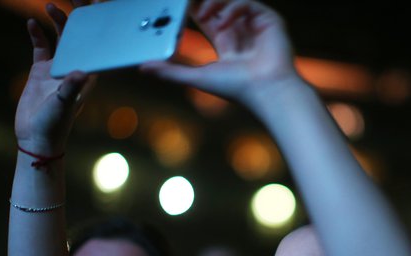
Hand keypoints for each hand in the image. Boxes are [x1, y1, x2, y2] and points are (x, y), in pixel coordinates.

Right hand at [15, 1, 94, 155]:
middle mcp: (75, 68)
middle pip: (80, 37)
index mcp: (88, 74)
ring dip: (58, 21)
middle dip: (78, 17)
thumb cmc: (55, 125)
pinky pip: (41, 46)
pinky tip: (32, 23)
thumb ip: (71, 87)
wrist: (36, 138)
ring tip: (51, 6)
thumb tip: (81, 72)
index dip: (98, 27)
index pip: (96, 45)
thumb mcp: (64, 104)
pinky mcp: (41, 71)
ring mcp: (58, 68)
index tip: (97, 8)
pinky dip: (37, 34)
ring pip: (61, 38)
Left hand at [140, 0, 296, 104]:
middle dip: (199, 0)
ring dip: (213, 2)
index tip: (174, 5)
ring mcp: (254, 23)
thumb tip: (142, 68)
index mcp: (225, 42)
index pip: (204, 15)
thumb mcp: (197, 77)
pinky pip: (247, 2)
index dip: (190, 6)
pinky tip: (224, 21)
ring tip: (202, 13)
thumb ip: (170, 72)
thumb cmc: (237, 89)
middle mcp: (240, 30)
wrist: (266, 92)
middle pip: (216, 3)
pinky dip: (233, 8)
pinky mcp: (268, 20)